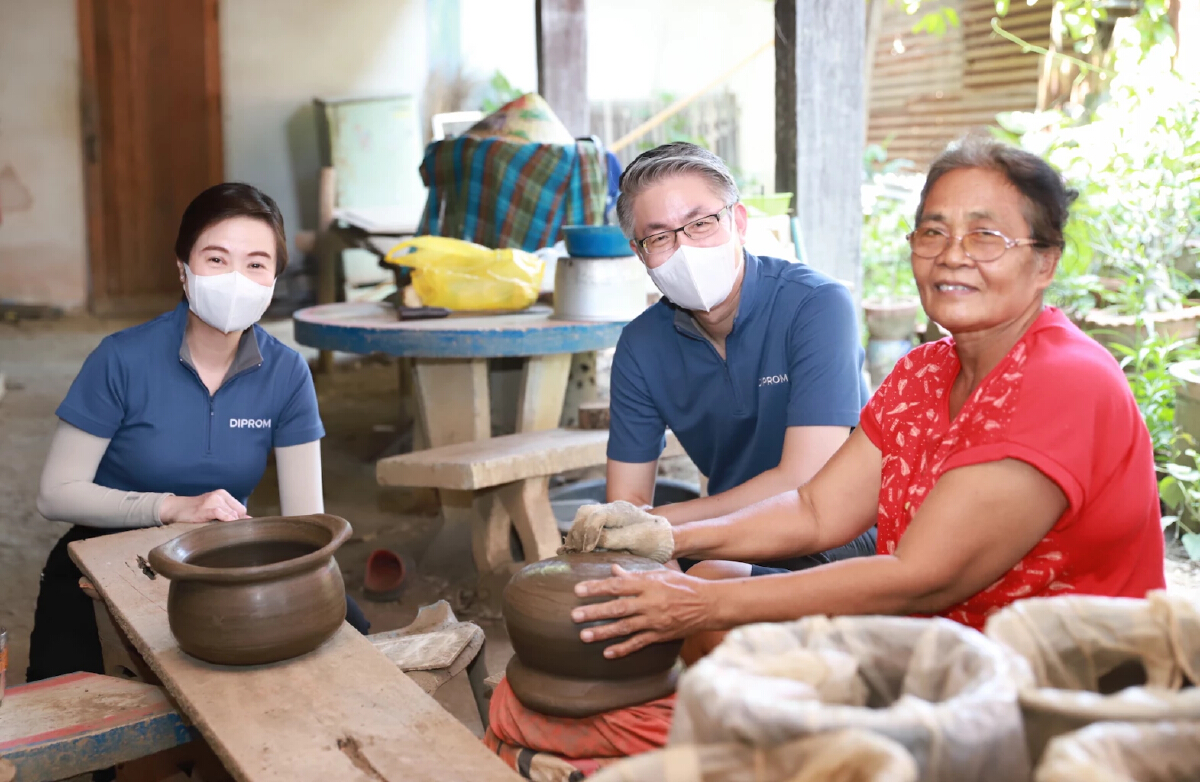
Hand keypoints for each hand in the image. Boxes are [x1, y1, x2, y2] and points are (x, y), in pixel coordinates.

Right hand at [159, 490, 249, 523]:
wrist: (175, 508)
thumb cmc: (196, 510)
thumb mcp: (214, 508)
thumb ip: (229, 513)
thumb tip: (249, 520)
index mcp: (223, 494)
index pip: (241, 509)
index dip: (240, 520)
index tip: (236, 528)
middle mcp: (219, 495)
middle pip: (238, 513)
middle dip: (236, 523)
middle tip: (228, 531)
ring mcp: (212, 501)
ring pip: (231, 514)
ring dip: (230, 524)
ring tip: (222, 531)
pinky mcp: (205, 509)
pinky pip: (221, 514)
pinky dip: (226, 520)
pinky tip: (223, 527)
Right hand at [560, 501, 674, 562]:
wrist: (668, 539)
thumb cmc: (654, 540)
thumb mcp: (635, 540)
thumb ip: (612, 538)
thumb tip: (591, 541)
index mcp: (619, 511)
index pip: (594, 516)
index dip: (587, 533)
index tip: (585, 550)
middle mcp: (612, 509)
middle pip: (585, 513)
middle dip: (577, 532)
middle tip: (572, 550)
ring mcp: (609, 515)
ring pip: (584, 517)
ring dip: (576, 533)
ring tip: (570, 550)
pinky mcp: (608, 525)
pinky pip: (588, 525)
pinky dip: (580, 535)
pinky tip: (574, 547)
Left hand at [571, 564, 715, 657]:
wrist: (708, 604)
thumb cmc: (683, 585)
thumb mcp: (660, 574)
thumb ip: (635, 574)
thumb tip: (613, 570)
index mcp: (648, 584)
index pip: (618, 585)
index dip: (597, 587)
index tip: (578, 590)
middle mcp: (649, 603)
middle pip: (618, 608)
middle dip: (594, 612)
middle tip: (574, 615)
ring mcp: (654, 621)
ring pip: (624, 627)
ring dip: (603, 632)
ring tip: (584, 636)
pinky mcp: (660, 635)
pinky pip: (638, 643)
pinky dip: (622, 649)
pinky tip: (607, 653)